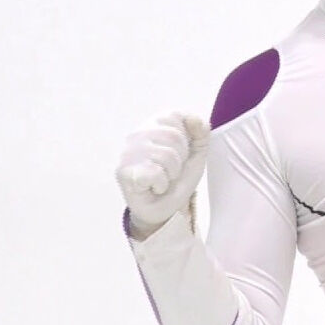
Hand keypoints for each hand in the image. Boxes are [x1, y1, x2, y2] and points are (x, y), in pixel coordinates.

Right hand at [115, 112, 209, 238]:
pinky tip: (154, 187)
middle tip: (171, 170)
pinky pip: (154, 172)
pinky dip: (161, 184)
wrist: (163, 208)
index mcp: (154, 125)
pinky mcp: (124, 171)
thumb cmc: (177, 177)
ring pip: (166, 155)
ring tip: (163, 178)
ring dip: (172, 173)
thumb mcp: (197, 152)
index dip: (186, 137)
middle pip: (173, 136)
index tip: (182, 152)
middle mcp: (137, 134)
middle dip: (180, 158)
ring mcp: (128, 152)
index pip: (175, 115)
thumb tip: (194, 119)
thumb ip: (201, 132)